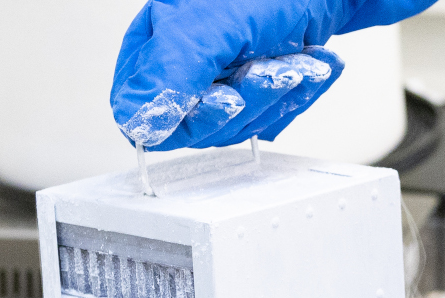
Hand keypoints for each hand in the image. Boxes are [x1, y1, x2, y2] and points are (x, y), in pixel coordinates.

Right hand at [110, 0, 435, 150]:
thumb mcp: (215, 26)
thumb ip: (172, 72)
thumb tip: (135, 118)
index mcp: (158, 38)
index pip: (141, 108)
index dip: (185, 116)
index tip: (224, 100)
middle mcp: (186, 59)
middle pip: (196, 124)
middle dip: (246, 98)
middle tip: (270, 69)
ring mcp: (224, 76)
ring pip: (239, 124)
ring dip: (279, 93)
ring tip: (296, 60)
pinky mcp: (258, 88)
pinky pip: (271, 117)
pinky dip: (298, 93)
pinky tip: (309, 65)